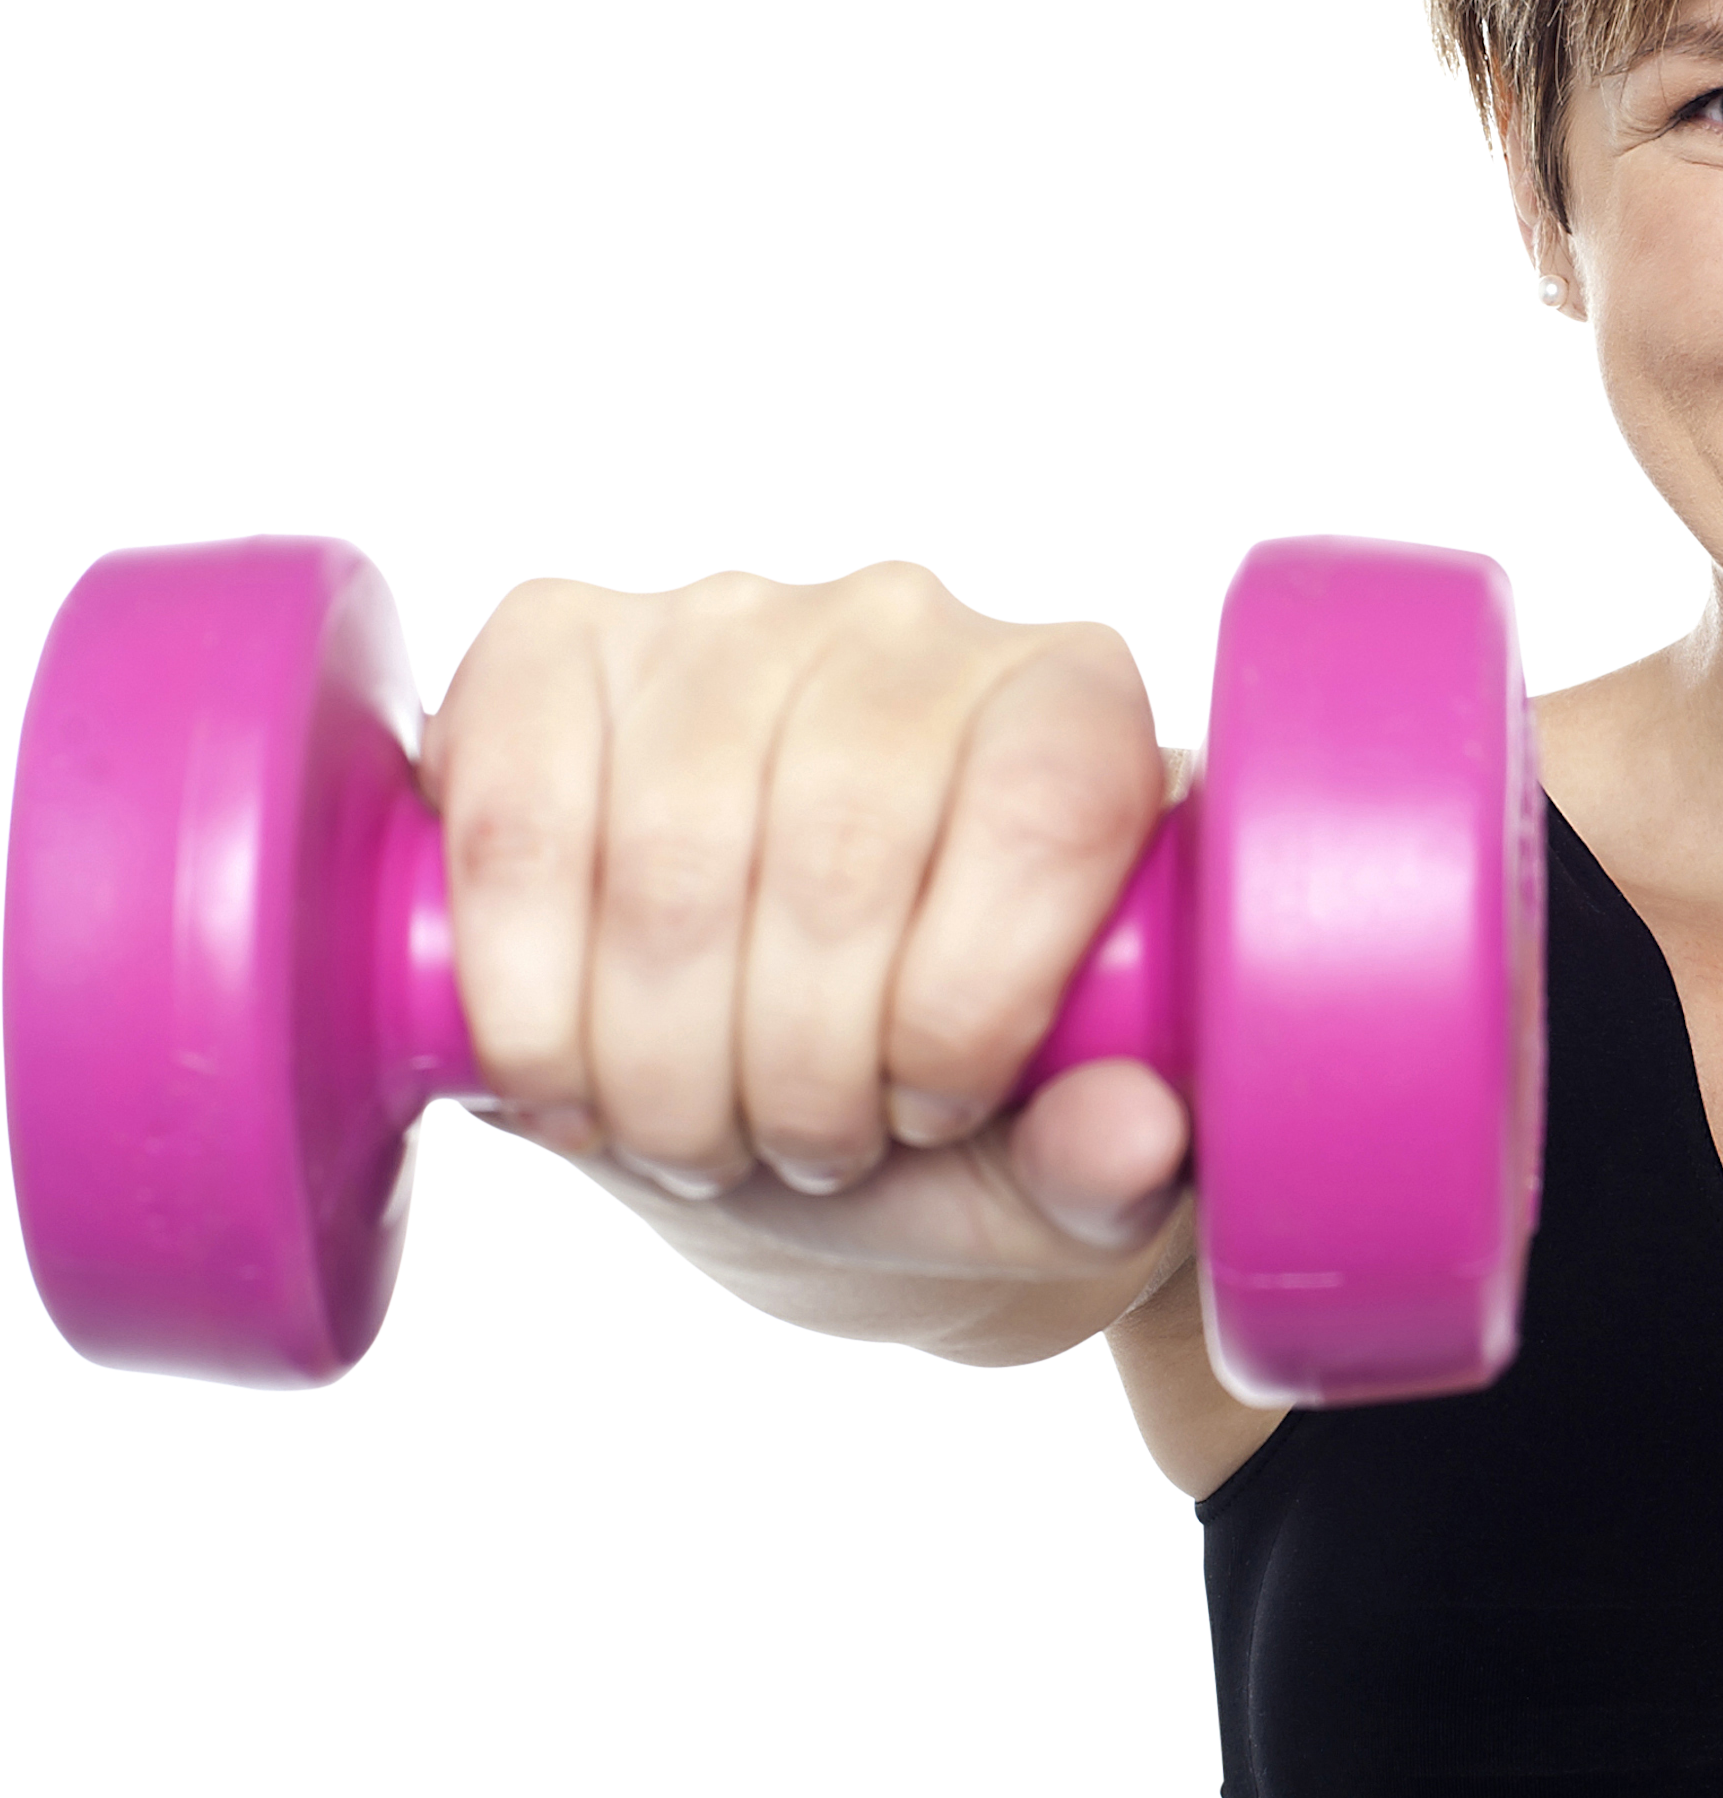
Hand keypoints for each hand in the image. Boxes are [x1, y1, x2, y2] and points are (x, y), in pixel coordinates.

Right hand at [420, 561, 1195, 1335]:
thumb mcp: (1050, 1175)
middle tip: (804, 1154)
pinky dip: (530, 1002)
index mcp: (1080, 709)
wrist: (786, 1068)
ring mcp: (724, 621)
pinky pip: (515, 824)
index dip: (969, 1001)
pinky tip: (570, 1084)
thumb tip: (1132, 1138)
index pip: (1046, 807)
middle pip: (843, 850)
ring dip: (664, 1064)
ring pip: (670, 860)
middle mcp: (913, 627)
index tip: (930, 1114)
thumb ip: (1112, 1170)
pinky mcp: (554, 649)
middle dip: (803, 1072)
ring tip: (702, 1139)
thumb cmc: (953, 1103)